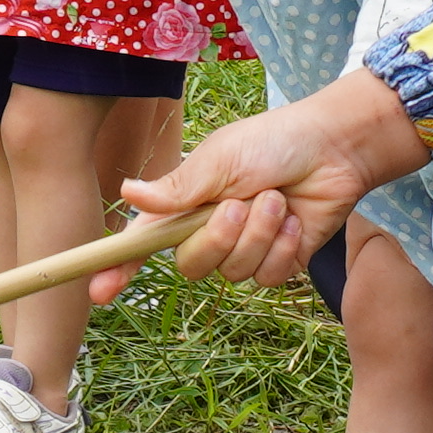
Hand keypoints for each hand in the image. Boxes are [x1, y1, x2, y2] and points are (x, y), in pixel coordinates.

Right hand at [120, 76, 431, 277]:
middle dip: (217, 238)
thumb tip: (125, 192)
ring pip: (233, 272)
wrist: (333, 149)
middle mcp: (209, 231)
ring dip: (259, 234)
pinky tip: (295, 221)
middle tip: (241, 203)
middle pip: (191, 265)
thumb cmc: (273, 143)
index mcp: (185, 205)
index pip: (142, 244)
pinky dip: (283, 247)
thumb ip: (177, 187)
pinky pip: (267, 277)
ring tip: (277, 200)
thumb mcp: (220, 159)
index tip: (99, 289)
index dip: (118, 268)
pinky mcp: (278, 262)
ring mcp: (244, 249)